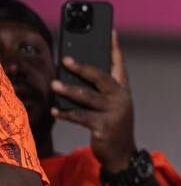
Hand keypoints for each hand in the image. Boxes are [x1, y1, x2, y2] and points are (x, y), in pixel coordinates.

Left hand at [49, 31, 135, 172]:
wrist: (122, 154)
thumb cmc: (112, 125)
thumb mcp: (110, 105)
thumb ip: (98, 91)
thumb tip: (70, 77)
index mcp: (123, 90)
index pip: (119, 65)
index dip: (115, 48)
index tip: (111, 31)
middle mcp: (121, 98)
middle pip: (101, 78)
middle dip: (82, 68)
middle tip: (66, 60)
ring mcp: (114, 112)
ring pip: (88, 97)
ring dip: (68, 90)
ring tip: (53, 85)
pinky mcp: (104, 127)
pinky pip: (81, 117)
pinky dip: (67, 113)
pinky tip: (56, 110)